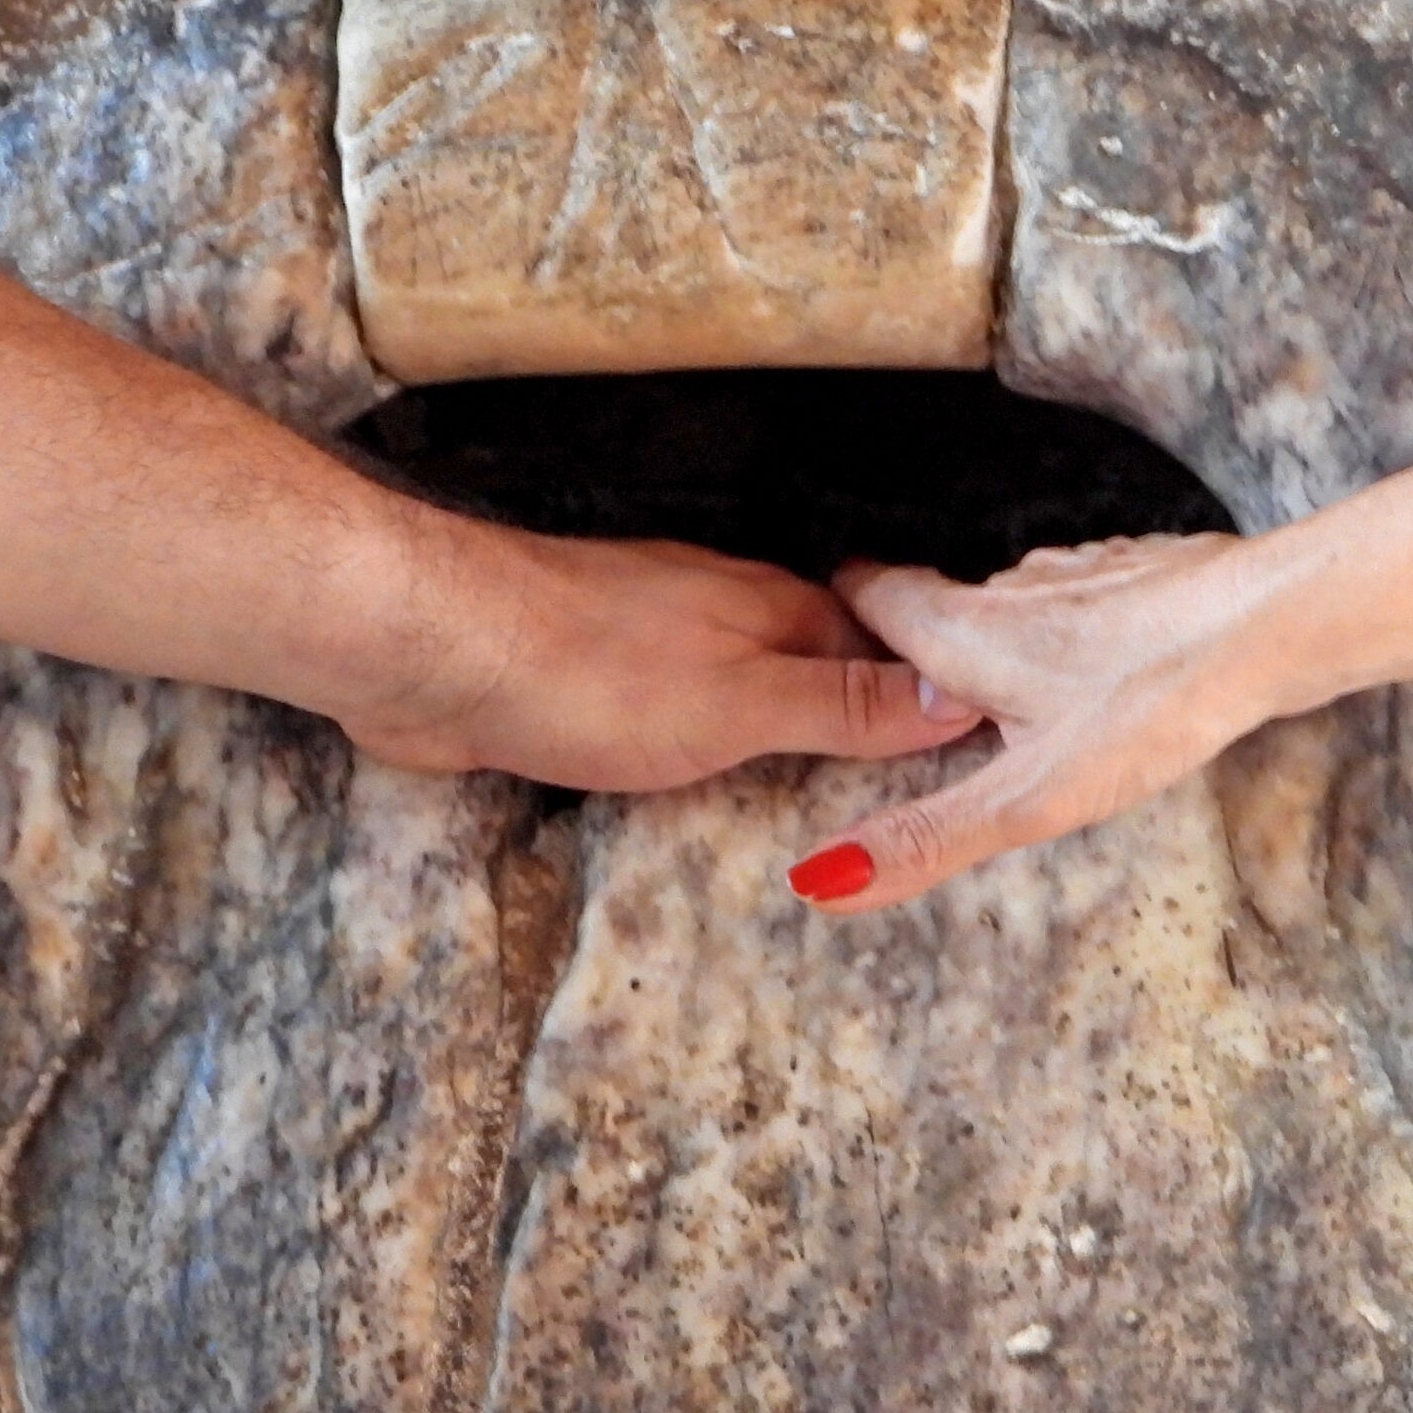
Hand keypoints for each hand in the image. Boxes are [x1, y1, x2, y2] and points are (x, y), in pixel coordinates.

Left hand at [333, 522, 982, 792]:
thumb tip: (961, 692)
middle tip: (917, 794)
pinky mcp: (584, 680)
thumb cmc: (584, 669)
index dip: (930, 696)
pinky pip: (672, 715)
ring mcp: (649, 641)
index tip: (985, 746)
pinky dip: (705, 749)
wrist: (428, 648)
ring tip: (828, 803)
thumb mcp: (741, 702)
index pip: (884, 649)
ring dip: (783, 735)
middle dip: (864, 718)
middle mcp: (719, 612)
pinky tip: (702, 787)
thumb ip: (845, 702)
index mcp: (772, 608)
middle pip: (819, 665)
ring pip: (744, 689)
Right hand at [784, 532, 1278, 909]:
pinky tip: (1111, 663)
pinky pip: (1087, 593)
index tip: (830, 636)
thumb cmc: (1148, 708)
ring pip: (1017, 599)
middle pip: (943, 603)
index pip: (870, 592)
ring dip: (1007, 636)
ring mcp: (1080, 568)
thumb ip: (927, 837)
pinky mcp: (1142, 567)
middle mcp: (1010, 585)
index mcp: (963, 632)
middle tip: (925, 701)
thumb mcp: (1031, 797)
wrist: (1273, 624)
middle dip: (927, 644)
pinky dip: (1080, 624)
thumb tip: (816, 883)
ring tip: (1020, 694)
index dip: (844, 607)